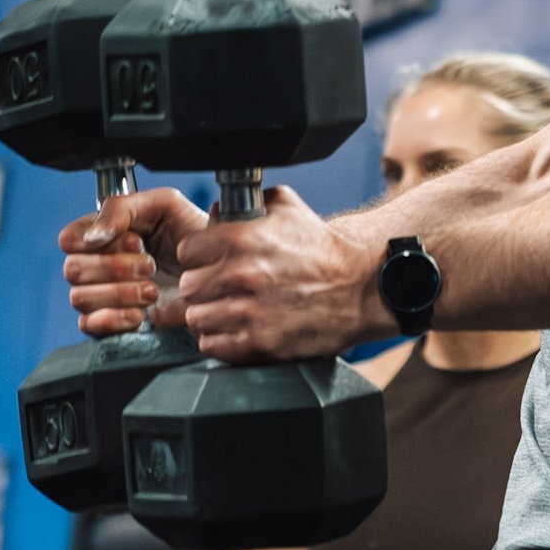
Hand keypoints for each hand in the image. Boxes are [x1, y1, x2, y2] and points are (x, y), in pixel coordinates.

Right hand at [61, 188, 208, 335]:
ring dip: (120, 294)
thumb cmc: (193, 236)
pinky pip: (89, 326)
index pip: (69, 239)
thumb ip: (121, 208)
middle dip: (116, 268)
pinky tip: (141, 313)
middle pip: (73, 270)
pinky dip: (116, 319)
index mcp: (102, 234)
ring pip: (79, 298)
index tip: (136, 242)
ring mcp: (101, 295)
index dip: (96, 241)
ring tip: (152, 290)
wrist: (218, 274)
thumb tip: (93, 235)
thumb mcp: (164, 205)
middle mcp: (96, 264)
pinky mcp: (111, 323)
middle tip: (151, 266)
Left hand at [178, 184, 377, 361]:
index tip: (210, 263)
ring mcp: (247, 312)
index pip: (187, 251)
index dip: (198, 258)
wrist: (362, 289)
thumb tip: (224, 206)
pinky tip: (237, 331)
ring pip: (196, 318)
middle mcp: (240, 274)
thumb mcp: (290, 209)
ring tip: (228, 312)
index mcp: (241, 239)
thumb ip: (252, 203)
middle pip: (188, 287)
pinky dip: (221, 341)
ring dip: (209, 316)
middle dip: (202, 288)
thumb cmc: (326, 252)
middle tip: (220, 290)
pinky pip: (212, 345)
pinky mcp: (258, 343)